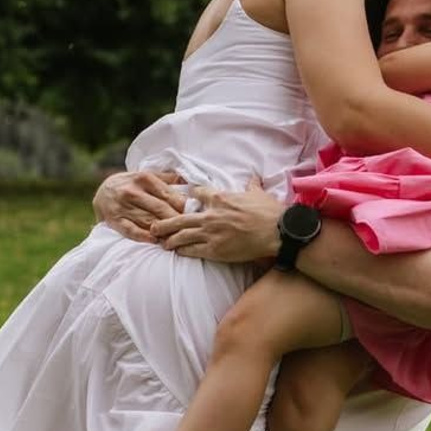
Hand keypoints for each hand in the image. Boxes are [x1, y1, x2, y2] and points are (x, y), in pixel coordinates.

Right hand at [93, 170, 186, 242]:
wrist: (103, 190)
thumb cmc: (132, 184)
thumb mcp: (147, 176)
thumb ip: (167, 178)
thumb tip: (190, 183)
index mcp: (144, 178)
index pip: (169, 195)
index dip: (183, 207)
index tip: (195, 216)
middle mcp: (133, 191)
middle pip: (161, 209)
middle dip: (176, 221)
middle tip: (189, 230)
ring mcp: (123, 207)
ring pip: (148, 221)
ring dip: (163, 231)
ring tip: (176, 239)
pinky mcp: (114, 219)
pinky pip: (130, 230)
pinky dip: (143, 236)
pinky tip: (154, 241)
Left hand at [151, 177, 284, 262]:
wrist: (277, 231)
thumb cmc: (269, 212)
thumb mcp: (258, 194)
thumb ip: (251, 185)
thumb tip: (253, 177)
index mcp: (220, 198)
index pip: (196, 193)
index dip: (188, 196)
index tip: (181, 199)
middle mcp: (211, 215)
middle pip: (180, 217)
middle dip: (165, 222)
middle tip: (153, 227)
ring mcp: (211, 233)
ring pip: (182, 235)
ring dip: (170, 239)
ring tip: (161, 242)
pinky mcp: (215, 250)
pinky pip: (193, 250)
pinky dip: (183, 251)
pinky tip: (176, 252)